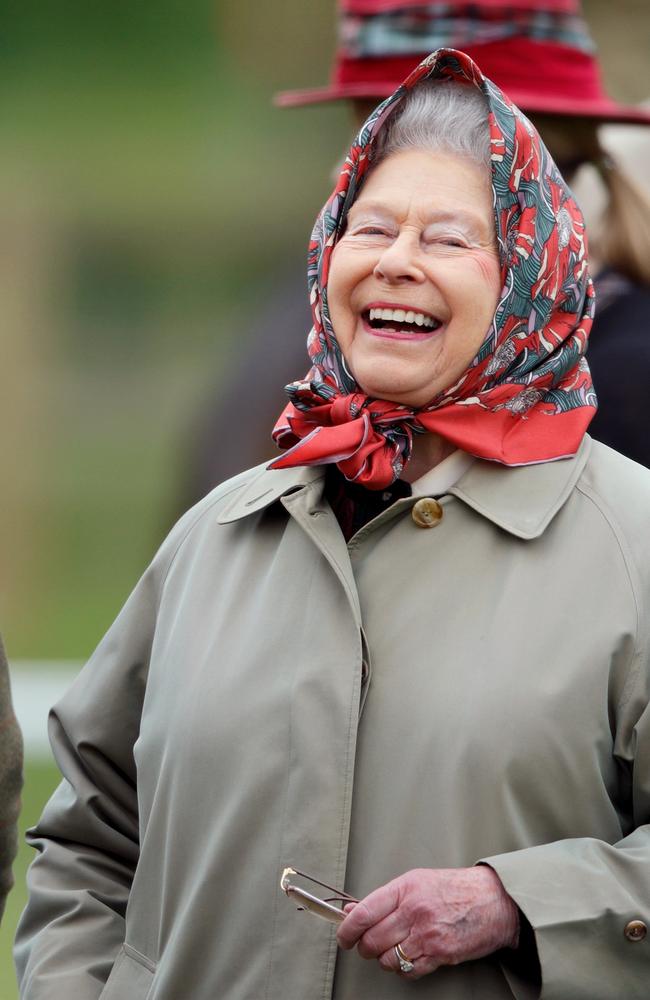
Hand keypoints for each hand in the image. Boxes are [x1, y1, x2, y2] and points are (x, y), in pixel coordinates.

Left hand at [336, 866, 519, 979]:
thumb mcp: (416, 882)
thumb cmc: (454, 888)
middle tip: (368, 945)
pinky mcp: (440, 954)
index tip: (343, 936)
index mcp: (405, 888)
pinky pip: (408, 971)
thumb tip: (352, 910)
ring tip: (392, 949)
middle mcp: (413, 911)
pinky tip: (408, 957)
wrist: (493, 900)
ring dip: (384, 959)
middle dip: (364, 947)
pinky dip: (403, 969)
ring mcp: (427, 934)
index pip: (364, 912)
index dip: (347, 929)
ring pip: (387, 959)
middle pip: (372, 940)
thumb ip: (385, 897)